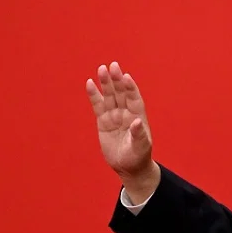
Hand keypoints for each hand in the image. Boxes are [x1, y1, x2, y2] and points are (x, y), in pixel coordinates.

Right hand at [86, 61, 158, 200]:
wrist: (129, 166)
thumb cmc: (138, 156)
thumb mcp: (141, 147)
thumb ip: (139, 134)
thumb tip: (137, 121)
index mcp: (138, 116)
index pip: (134, 98)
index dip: (130, 87)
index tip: (126, 76)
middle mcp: (126, 113)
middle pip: (121, 93)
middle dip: (117, 80)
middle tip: (112, 65)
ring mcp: (114, 116)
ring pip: (109, 96)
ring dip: (105, 83)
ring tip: (101, 69)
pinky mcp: (103, 122)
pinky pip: (98, 106)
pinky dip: (94, 95)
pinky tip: (90, 83)